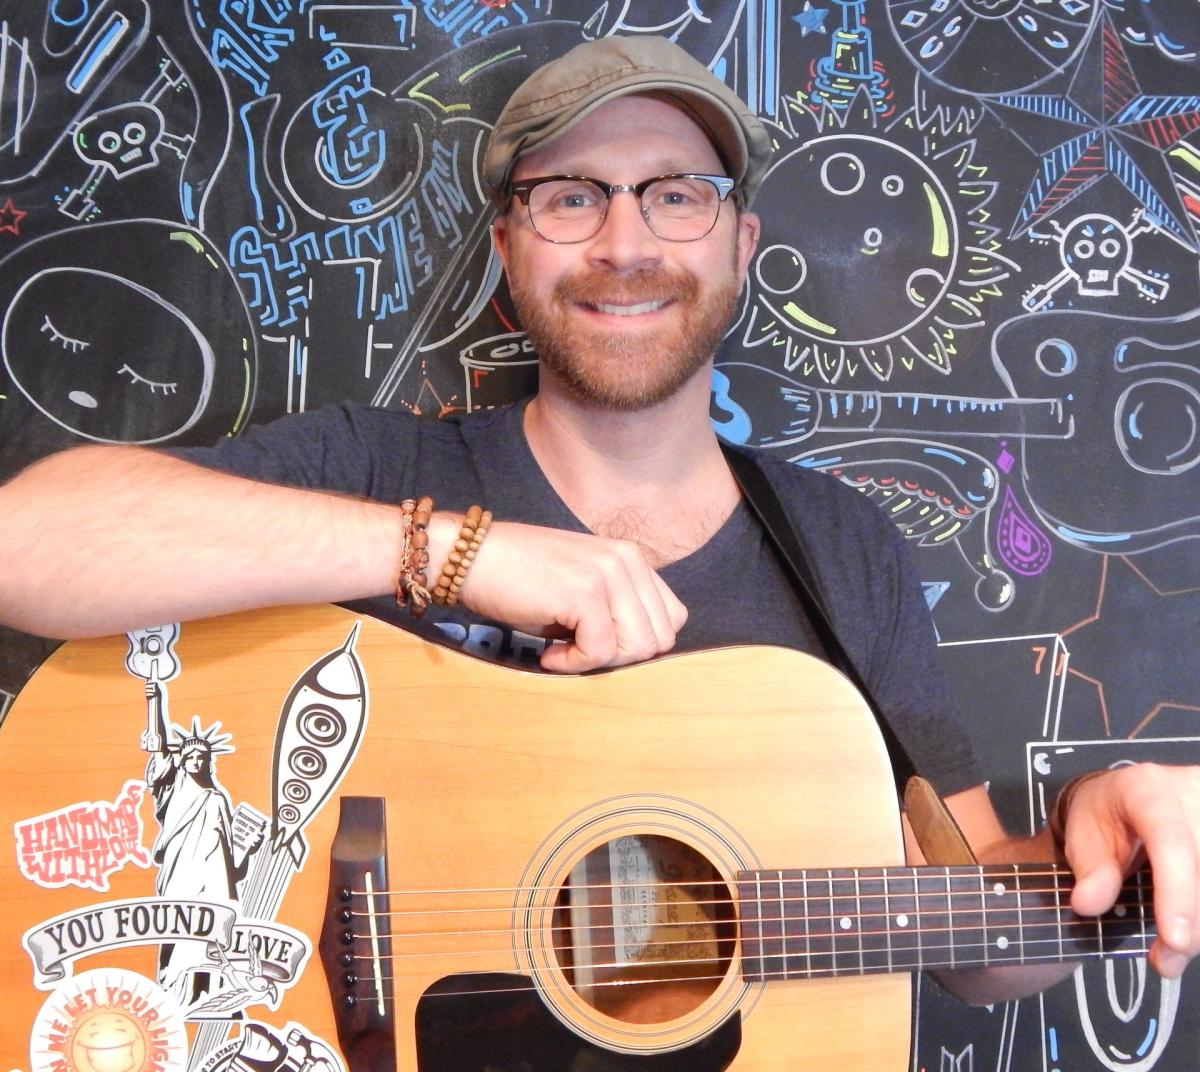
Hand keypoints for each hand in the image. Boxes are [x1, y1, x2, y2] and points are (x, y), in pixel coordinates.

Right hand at [453, 521, 687, 672]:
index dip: (635, 643)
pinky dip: (574, 663)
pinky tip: (549, 653)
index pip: (670, 619)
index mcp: (632, 558)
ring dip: (599, 661)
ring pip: (638, 647)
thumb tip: (640, 652)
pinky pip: (601, 651)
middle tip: (578, 650)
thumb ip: (616, 609)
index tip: (596, 643)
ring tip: (562, 649)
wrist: (470, 557)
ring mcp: (609, 573)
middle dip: (621, 657)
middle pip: (660, 638)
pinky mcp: (586, 592)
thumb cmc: (519, 579)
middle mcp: (627, 560)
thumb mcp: (581, 587)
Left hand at [1058, 763, 1199, 977]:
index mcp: (1147, 788)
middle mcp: (1193, 791)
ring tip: (1173, 953)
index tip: (1175, 939)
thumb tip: (1089, 904)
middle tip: (1165, 961)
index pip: (1170, 841)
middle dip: (1192, 925)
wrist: (1125, 797)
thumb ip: (1090, 869)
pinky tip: (1190, 928)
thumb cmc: (1102, 817)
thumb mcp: (1083, 835)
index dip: (1177, 893)